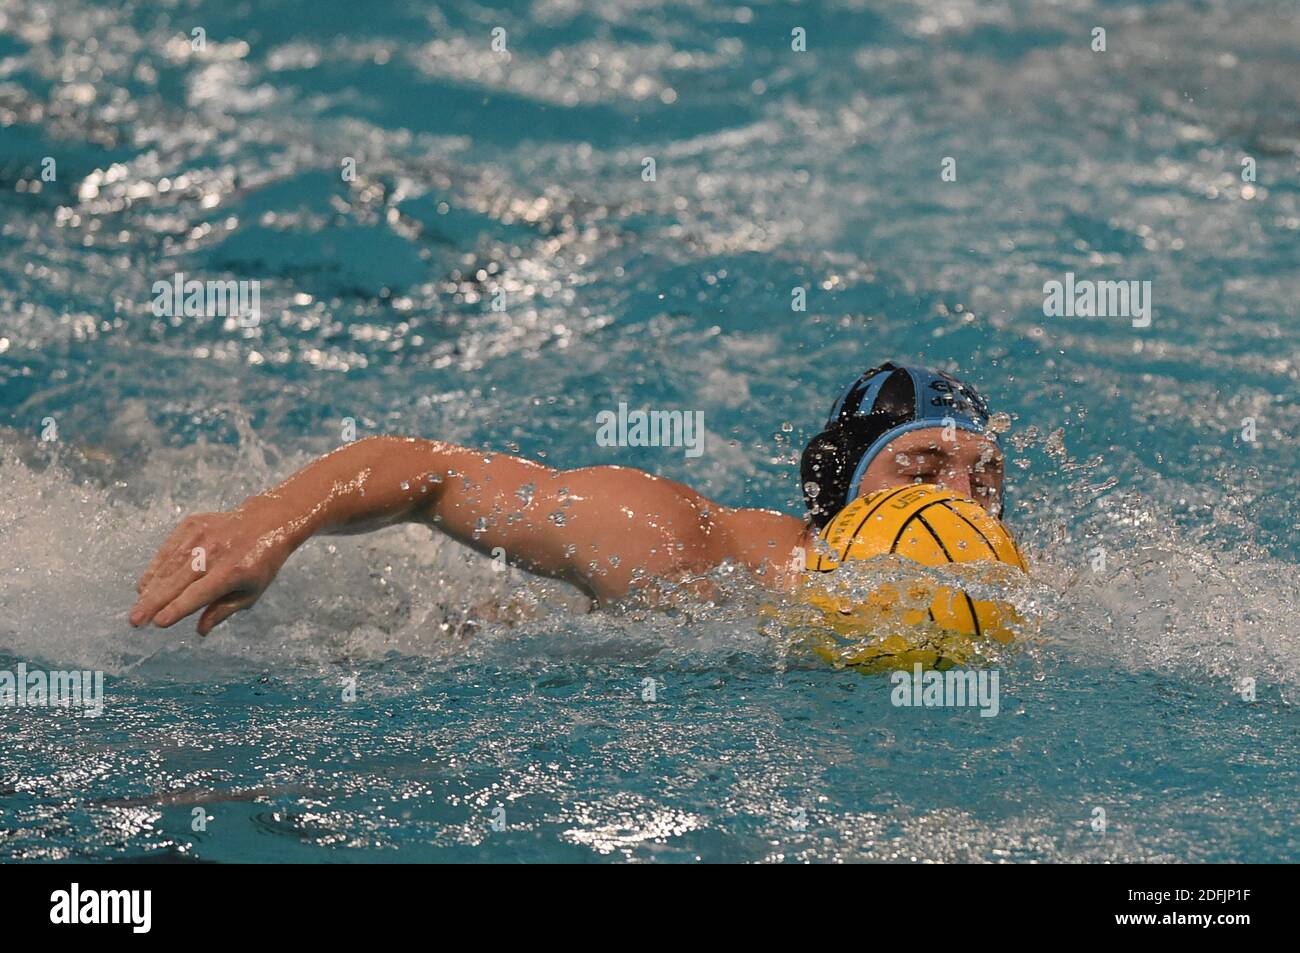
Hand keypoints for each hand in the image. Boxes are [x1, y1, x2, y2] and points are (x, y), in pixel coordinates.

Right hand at [129, 504, 299, 634]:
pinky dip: (156, 568)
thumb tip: (200, 631)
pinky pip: (168, 550)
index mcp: (231, 572)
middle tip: (134, 620)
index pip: (197, 595)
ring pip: (168, 566)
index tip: (158, 623)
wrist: (267, 521)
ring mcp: (201, 536)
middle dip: (153, 603)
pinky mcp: (192, 524)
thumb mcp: (251, 591)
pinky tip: (145, 585)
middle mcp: (213, 552)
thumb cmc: (260, 562)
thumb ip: (223, 610)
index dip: (177, 609)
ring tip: (138, 607)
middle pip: (176, 582)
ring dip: (151, 588)